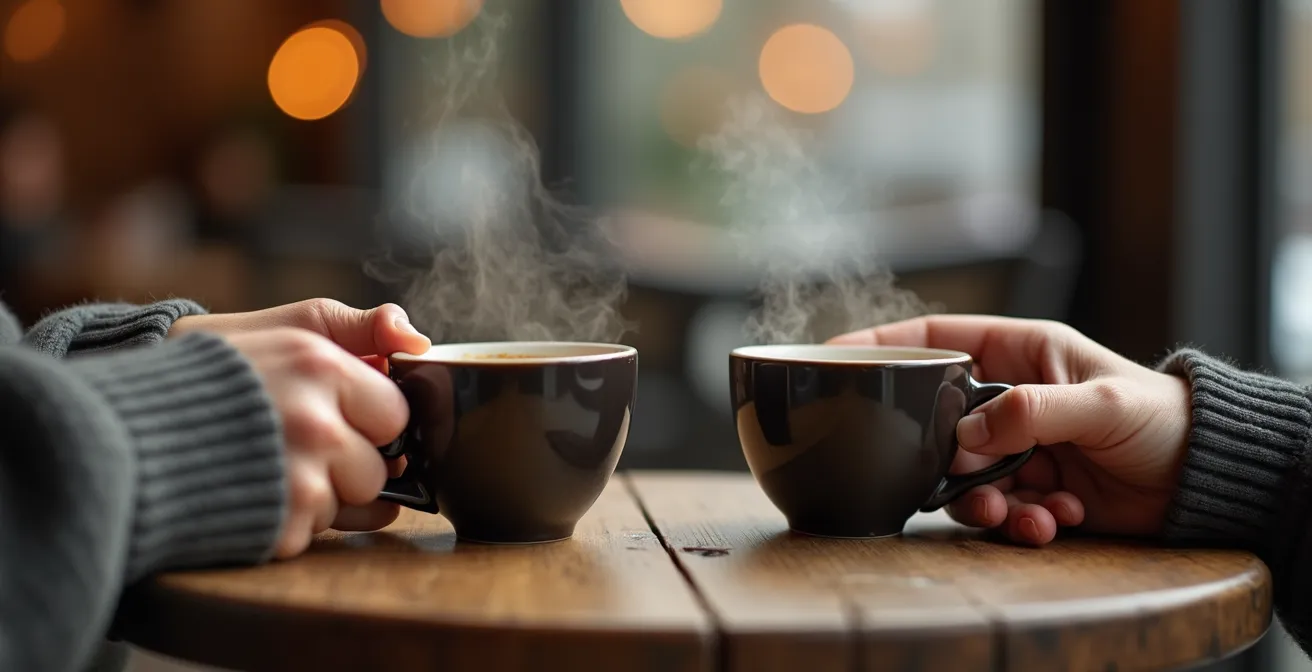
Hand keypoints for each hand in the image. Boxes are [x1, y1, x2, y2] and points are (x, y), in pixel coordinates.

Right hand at [175, 299, 430, 547]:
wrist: (118, 433)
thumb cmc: (205, 377)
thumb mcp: (277, 328)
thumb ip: (351, 326)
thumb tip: (415, 339)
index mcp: (318, 364)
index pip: (394, 411)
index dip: (366, 419)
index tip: (331, 414)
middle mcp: (315, 421)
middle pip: (379, 466)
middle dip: (347, 463)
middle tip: (291, 444)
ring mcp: (298, 478)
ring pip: (354, 504)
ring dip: (320, 497)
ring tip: (267, 469)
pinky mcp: (278, 526)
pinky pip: (315, 534)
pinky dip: (288, 525)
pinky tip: (252, 495)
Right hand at [828, 315, 1191, 545]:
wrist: (1206, 480)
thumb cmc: (1162, 420)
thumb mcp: (1100, 405)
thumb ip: (1030, 412)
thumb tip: (967, 438)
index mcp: (1020, 351)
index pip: (935, 337)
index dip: (883, 346)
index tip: (836, 360)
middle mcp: (1009, 397)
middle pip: (936, 419)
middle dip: (941, 456)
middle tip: (964, 477)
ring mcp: (1017, 446)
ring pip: (961, 475)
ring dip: (983, 502)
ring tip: (1022, 512)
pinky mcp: (1031, 490)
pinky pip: (997, 510)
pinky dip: (1020, 523)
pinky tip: (1058, 520)